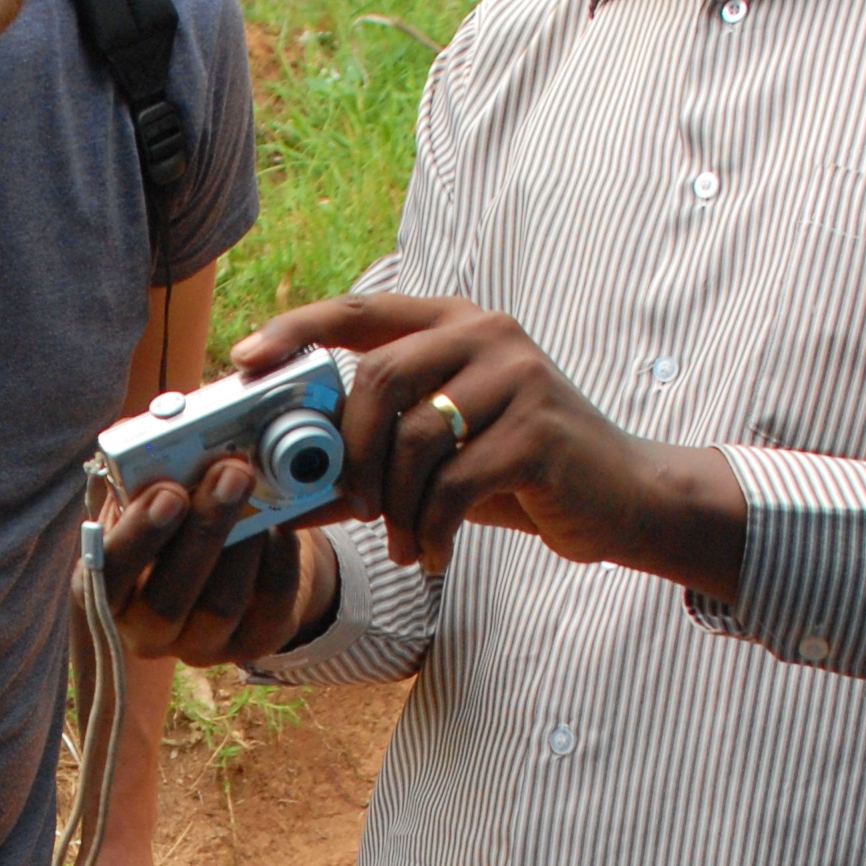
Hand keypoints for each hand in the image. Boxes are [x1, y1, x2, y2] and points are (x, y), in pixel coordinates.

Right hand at [99, 454, 332, 666]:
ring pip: (219, 605)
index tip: (166, 491)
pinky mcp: (252, 644)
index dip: (135, 538)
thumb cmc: (176, 521)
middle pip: (166, 601)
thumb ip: (138, 468)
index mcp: (108, 592)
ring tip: (257, 489)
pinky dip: (278, 558)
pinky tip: (280, 522)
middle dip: (201, 532)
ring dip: (243, 541)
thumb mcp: (147, 494)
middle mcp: (146, 631)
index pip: (104, 579)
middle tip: (230, 473)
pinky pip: (268, 606)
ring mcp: (200, 645)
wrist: (232, 561)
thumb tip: (140, 431)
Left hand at [232, 294, 746, 599]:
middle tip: (353, 508)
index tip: (246, 363)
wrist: (620, 498)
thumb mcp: (441, 456)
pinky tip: (436, 554)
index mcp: (454, 323)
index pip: (358, 312)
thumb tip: (282, 493)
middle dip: (351, 456)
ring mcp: (516, 377)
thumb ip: (371, 459)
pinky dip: (430, 531)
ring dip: (394, 508)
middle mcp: (486, 334)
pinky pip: (451, 486)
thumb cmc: (519, 474)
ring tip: (405, 543)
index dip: (295, 332)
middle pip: (377, 381)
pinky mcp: (536, 431)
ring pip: (412, 440)